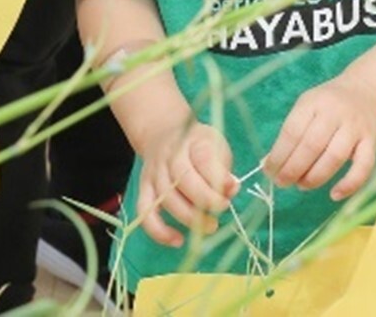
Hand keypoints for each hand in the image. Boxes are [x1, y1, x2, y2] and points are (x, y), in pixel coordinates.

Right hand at [134, 119, 236, 246]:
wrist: (161, 134)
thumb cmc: (197, 145)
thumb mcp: (216, 146)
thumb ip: (223, 168)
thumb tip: (231, 189)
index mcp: (191, 140)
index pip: (203, 158)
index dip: (218, 177)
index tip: (232, 189)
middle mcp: (168, 155)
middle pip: (182, 179)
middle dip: (205, 199)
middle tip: (223, 208)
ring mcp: (153, 173)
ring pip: (165, 198)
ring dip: (188, 217)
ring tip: (210, 226)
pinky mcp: (143, 190)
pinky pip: (145, 213)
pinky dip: (159, 231)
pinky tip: (177, 241)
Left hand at [265, 71, 375, 200]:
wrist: (365, 90)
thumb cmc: (329, 102)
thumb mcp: (307, 107)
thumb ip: (292, 133)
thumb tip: (272, 165)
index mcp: (314, 102)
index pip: (292, 132)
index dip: (278, 156)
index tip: (269, 171)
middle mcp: (336, 113)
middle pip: (311, 146)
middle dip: (292, 170)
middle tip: (282, 182)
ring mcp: (356, 128)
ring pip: (334, 158)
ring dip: (314, 178)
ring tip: (301, 185)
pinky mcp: (372, 142)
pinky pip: (363, 167)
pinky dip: (349, 184)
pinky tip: (334, 195)